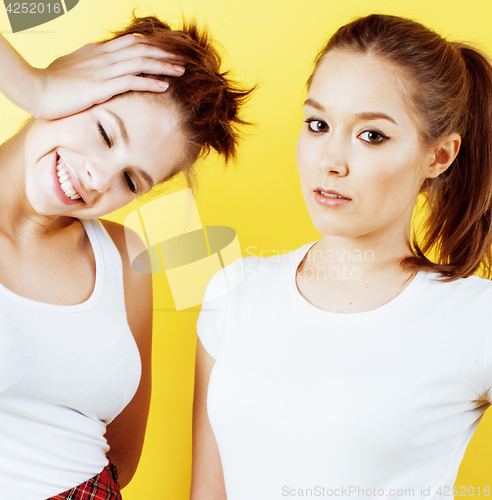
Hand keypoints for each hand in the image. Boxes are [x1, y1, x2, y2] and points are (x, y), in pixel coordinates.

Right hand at [29, 34, 185, 119]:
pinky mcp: (101, 86)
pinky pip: (132, 81)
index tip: (166, 53)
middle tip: (182, 59)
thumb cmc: (51, 83)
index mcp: (97, 51)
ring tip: (181, 71)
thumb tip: (98, 73)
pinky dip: (150, 82)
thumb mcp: (72, 70)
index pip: (131, 44)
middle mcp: (103, 56)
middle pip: (141, 49)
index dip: (151, 47)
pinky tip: (165, 86)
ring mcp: (103, 70)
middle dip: (164, 53)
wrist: (34, 88)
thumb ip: (88, 68)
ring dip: (163, 66)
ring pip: (140, 62)